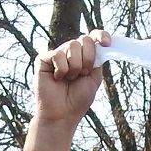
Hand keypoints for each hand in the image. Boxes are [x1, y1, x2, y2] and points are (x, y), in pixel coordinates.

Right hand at [24, 29, 111, 150]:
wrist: (62, 114)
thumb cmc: (78, 100)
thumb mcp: (94, 78)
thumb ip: (97, 60)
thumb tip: (101, 44)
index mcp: (84, 56)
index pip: (93, 38)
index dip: (101, 35)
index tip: (107, 43)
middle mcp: (70, 53)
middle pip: (84, 40)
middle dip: (87, 59)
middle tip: (82, 75)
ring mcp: (57, 55)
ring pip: (72, 46)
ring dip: (75, 67)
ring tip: (69, 79)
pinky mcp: (44, 59)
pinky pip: (58, 55)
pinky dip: (62, 70)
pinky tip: (57, 79)